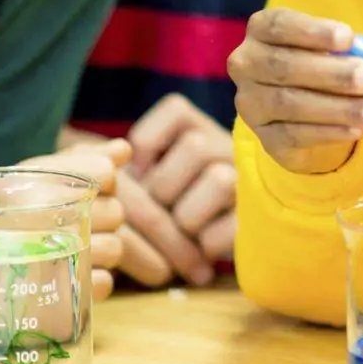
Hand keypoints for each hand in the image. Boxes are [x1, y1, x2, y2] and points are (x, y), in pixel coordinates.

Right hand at [16, 141, 131, 301]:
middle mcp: (45, 219)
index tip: (73, 190)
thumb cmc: (0, 214)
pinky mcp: (61, 299)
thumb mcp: (31, 175)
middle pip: (115, 212)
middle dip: (100, 217)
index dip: (98, 182)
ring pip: (115, 248)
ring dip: (98, 249)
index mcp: (36, 184)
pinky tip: (67, 274)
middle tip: (65, 223)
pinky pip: (104, 283)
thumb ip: (80, 160)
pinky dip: (93, 280)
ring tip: (64, 248)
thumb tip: (124, 149)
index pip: (104, 174)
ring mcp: (54, 264)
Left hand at [110, 94, 234, 285]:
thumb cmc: (166, 215)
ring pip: (220, 180)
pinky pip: (230, 226)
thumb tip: (103, 163)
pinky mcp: (260, 221)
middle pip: (197, 146)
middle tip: (161, 211)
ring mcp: (251, 181)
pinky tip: (204, 247)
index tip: (142, 171)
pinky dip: (207, 245)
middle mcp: (231, 146)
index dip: (148, 143)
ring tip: (184, 230)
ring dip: (188, 217)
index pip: (176, 110)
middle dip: (165, 188)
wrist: (216, 253)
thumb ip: (125, 168)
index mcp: (200, 129)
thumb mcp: (145, 181)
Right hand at [230, 10, 362, 175]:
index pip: (279, 25)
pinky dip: (331, 132)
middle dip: (331, 72)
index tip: (348, 37)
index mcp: (262, 30)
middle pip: (283, 66)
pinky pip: (295, 135)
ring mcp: (251, 104)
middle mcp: (247, 64)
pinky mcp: (265, 138)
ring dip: (338, 108)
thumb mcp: (346, 50)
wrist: (312, 112)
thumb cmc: (328, 64)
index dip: (313, 31)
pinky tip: (358, 129)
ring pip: (289, 104)